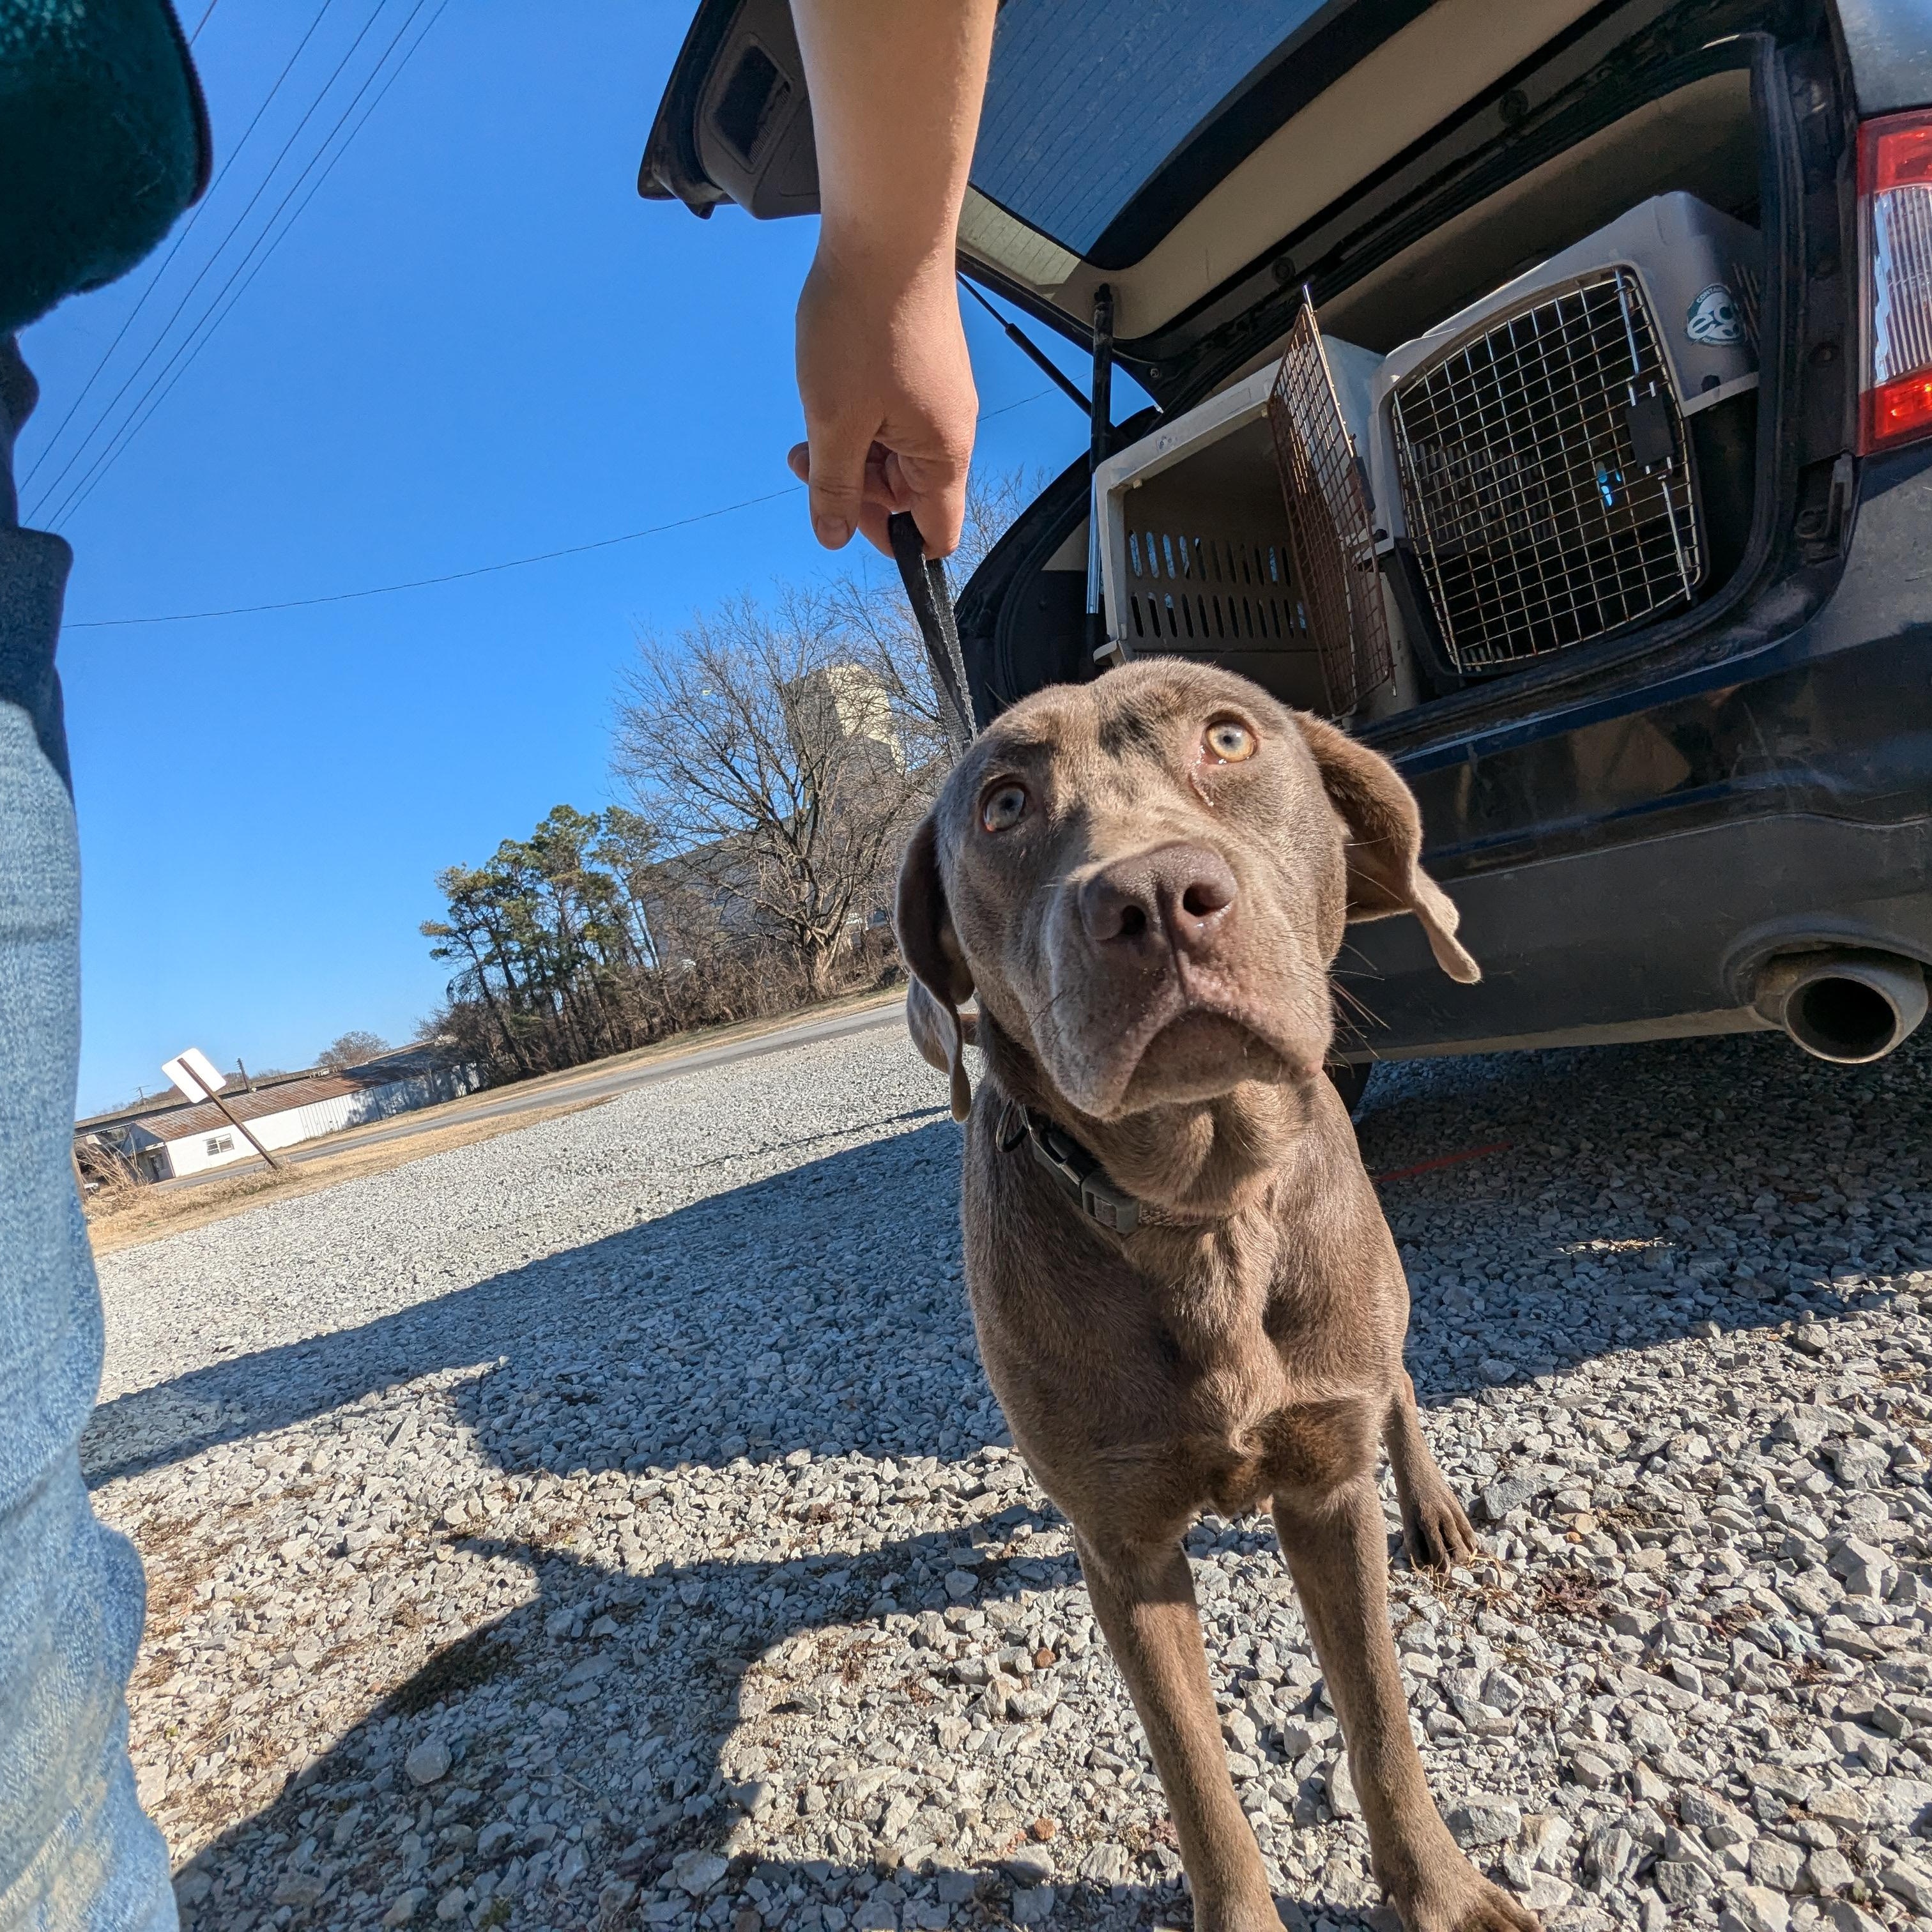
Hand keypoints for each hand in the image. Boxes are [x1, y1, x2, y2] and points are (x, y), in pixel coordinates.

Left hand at [789, 245, 975, 558]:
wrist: (885, 234)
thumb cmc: (865, 325)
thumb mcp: (835, 421)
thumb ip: (834, 487)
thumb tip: (832, 537)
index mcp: (942, 455)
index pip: (936, 533)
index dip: (892, 540)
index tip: (844, 519)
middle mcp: (950, 431)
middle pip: (906, 494)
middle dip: (854, 487)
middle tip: (808, 462)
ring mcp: (937, 397)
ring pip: (891, 453)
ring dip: (849, 450)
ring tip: (809, 427)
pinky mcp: (921, 368)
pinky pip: (890, 416)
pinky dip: (857, 417)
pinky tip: (828, 394)